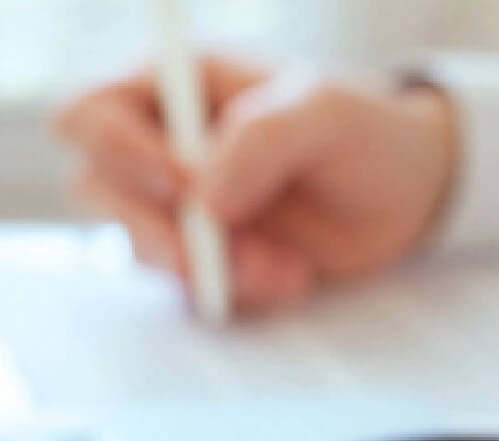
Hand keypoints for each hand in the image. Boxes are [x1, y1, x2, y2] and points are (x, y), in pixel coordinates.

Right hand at [56, 58, 457, 313]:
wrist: (409, 199)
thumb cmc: (367, 133)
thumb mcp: (327, 113)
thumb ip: (263, 136)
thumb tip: (203, 196)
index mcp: (177, 89)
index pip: (90, 113)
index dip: (121, 152)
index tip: (186, 185)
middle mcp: (164, 147)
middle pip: (98, 188)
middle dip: (159, 228)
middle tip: (222, 246)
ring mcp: (182, 209)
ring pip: (144, 248)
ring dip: (213, 268)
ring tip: (287, 265)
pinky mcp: (208, 259)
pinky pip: (191, 289)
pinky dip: (240, 293)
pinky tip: (292, 277)